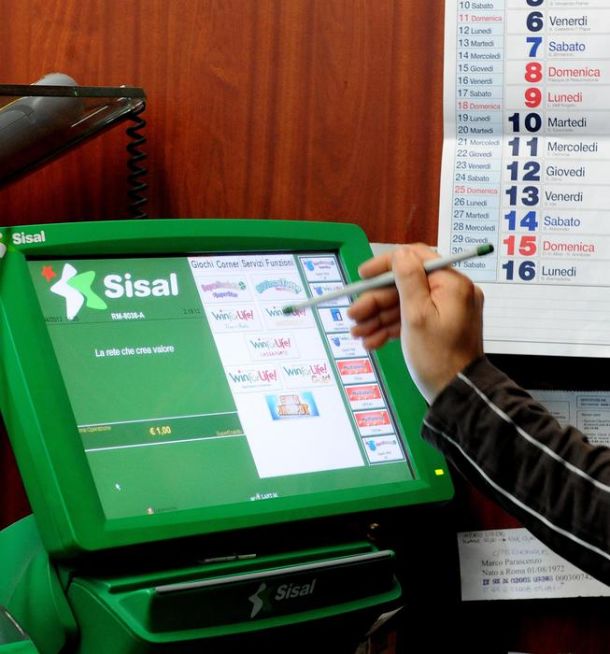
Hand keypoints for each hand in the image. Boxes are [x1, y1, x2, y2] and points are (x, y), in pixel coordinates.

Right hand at [348, 243, 483, 402]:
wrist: (456, 393)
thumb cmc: (438, 358)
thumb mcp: (416, 316)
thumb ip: (408, 280)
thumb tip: (400, 253)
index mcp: (452, 284)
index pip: (415, 259)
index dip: (385, 265)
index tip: (363, 274)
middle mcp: (452, 293)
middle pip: (405, 286)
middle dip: (376, 301)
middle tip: (353, 314)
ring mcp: (447, 311)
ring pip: (405, 304)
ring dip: (378, 317)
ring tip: (358, 333)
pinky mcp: (440, 327)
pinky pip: (412, 319)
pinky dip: (391, 328)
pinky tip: (372, 340)